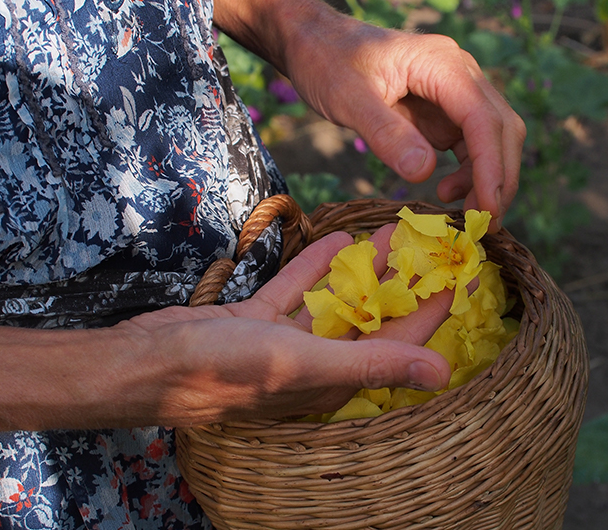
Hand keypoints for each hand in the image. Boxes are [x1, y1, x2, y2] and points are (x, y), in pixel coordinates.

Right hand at [119, 228, 452, 425]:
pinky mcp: (257, 319)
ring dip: (363, 267)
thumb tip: (442, 374)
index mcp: (336, 377)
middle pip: (372, 315)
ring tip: (392, 231)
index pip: (400, 340)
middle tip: (428, 241)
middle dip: (401, 279)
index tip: (461, 274)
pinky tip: (338, 238)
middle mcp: (317, 360)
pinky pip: (296, 288)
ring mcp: (285, 339)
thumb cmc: (226, 371)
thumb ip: (373, 364)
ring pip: (336, 297)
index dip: (433, 309)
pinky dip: (316, 265)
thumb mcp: (305, 364)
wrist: (146, 365)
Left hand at [284, 20, 525, 232]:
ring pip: (492, 139)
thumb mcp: (349, 99)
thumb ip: (387, 134)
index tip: (487, 210)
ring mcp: (454, 92)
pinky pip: (470, 144)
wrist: (314, 42)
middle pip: (501, 128)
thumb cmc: (328, 62)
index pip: (482, 119)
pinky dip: (469, 173)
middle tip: (485, 225)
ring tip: (463, 213)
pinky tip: (446, 192)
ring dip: (487, 179)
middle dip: (499, 178)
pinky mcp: (444, 111)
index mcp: (442, 63)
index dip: (490, 167)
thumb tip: (425, 172)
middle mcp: (459, 74)